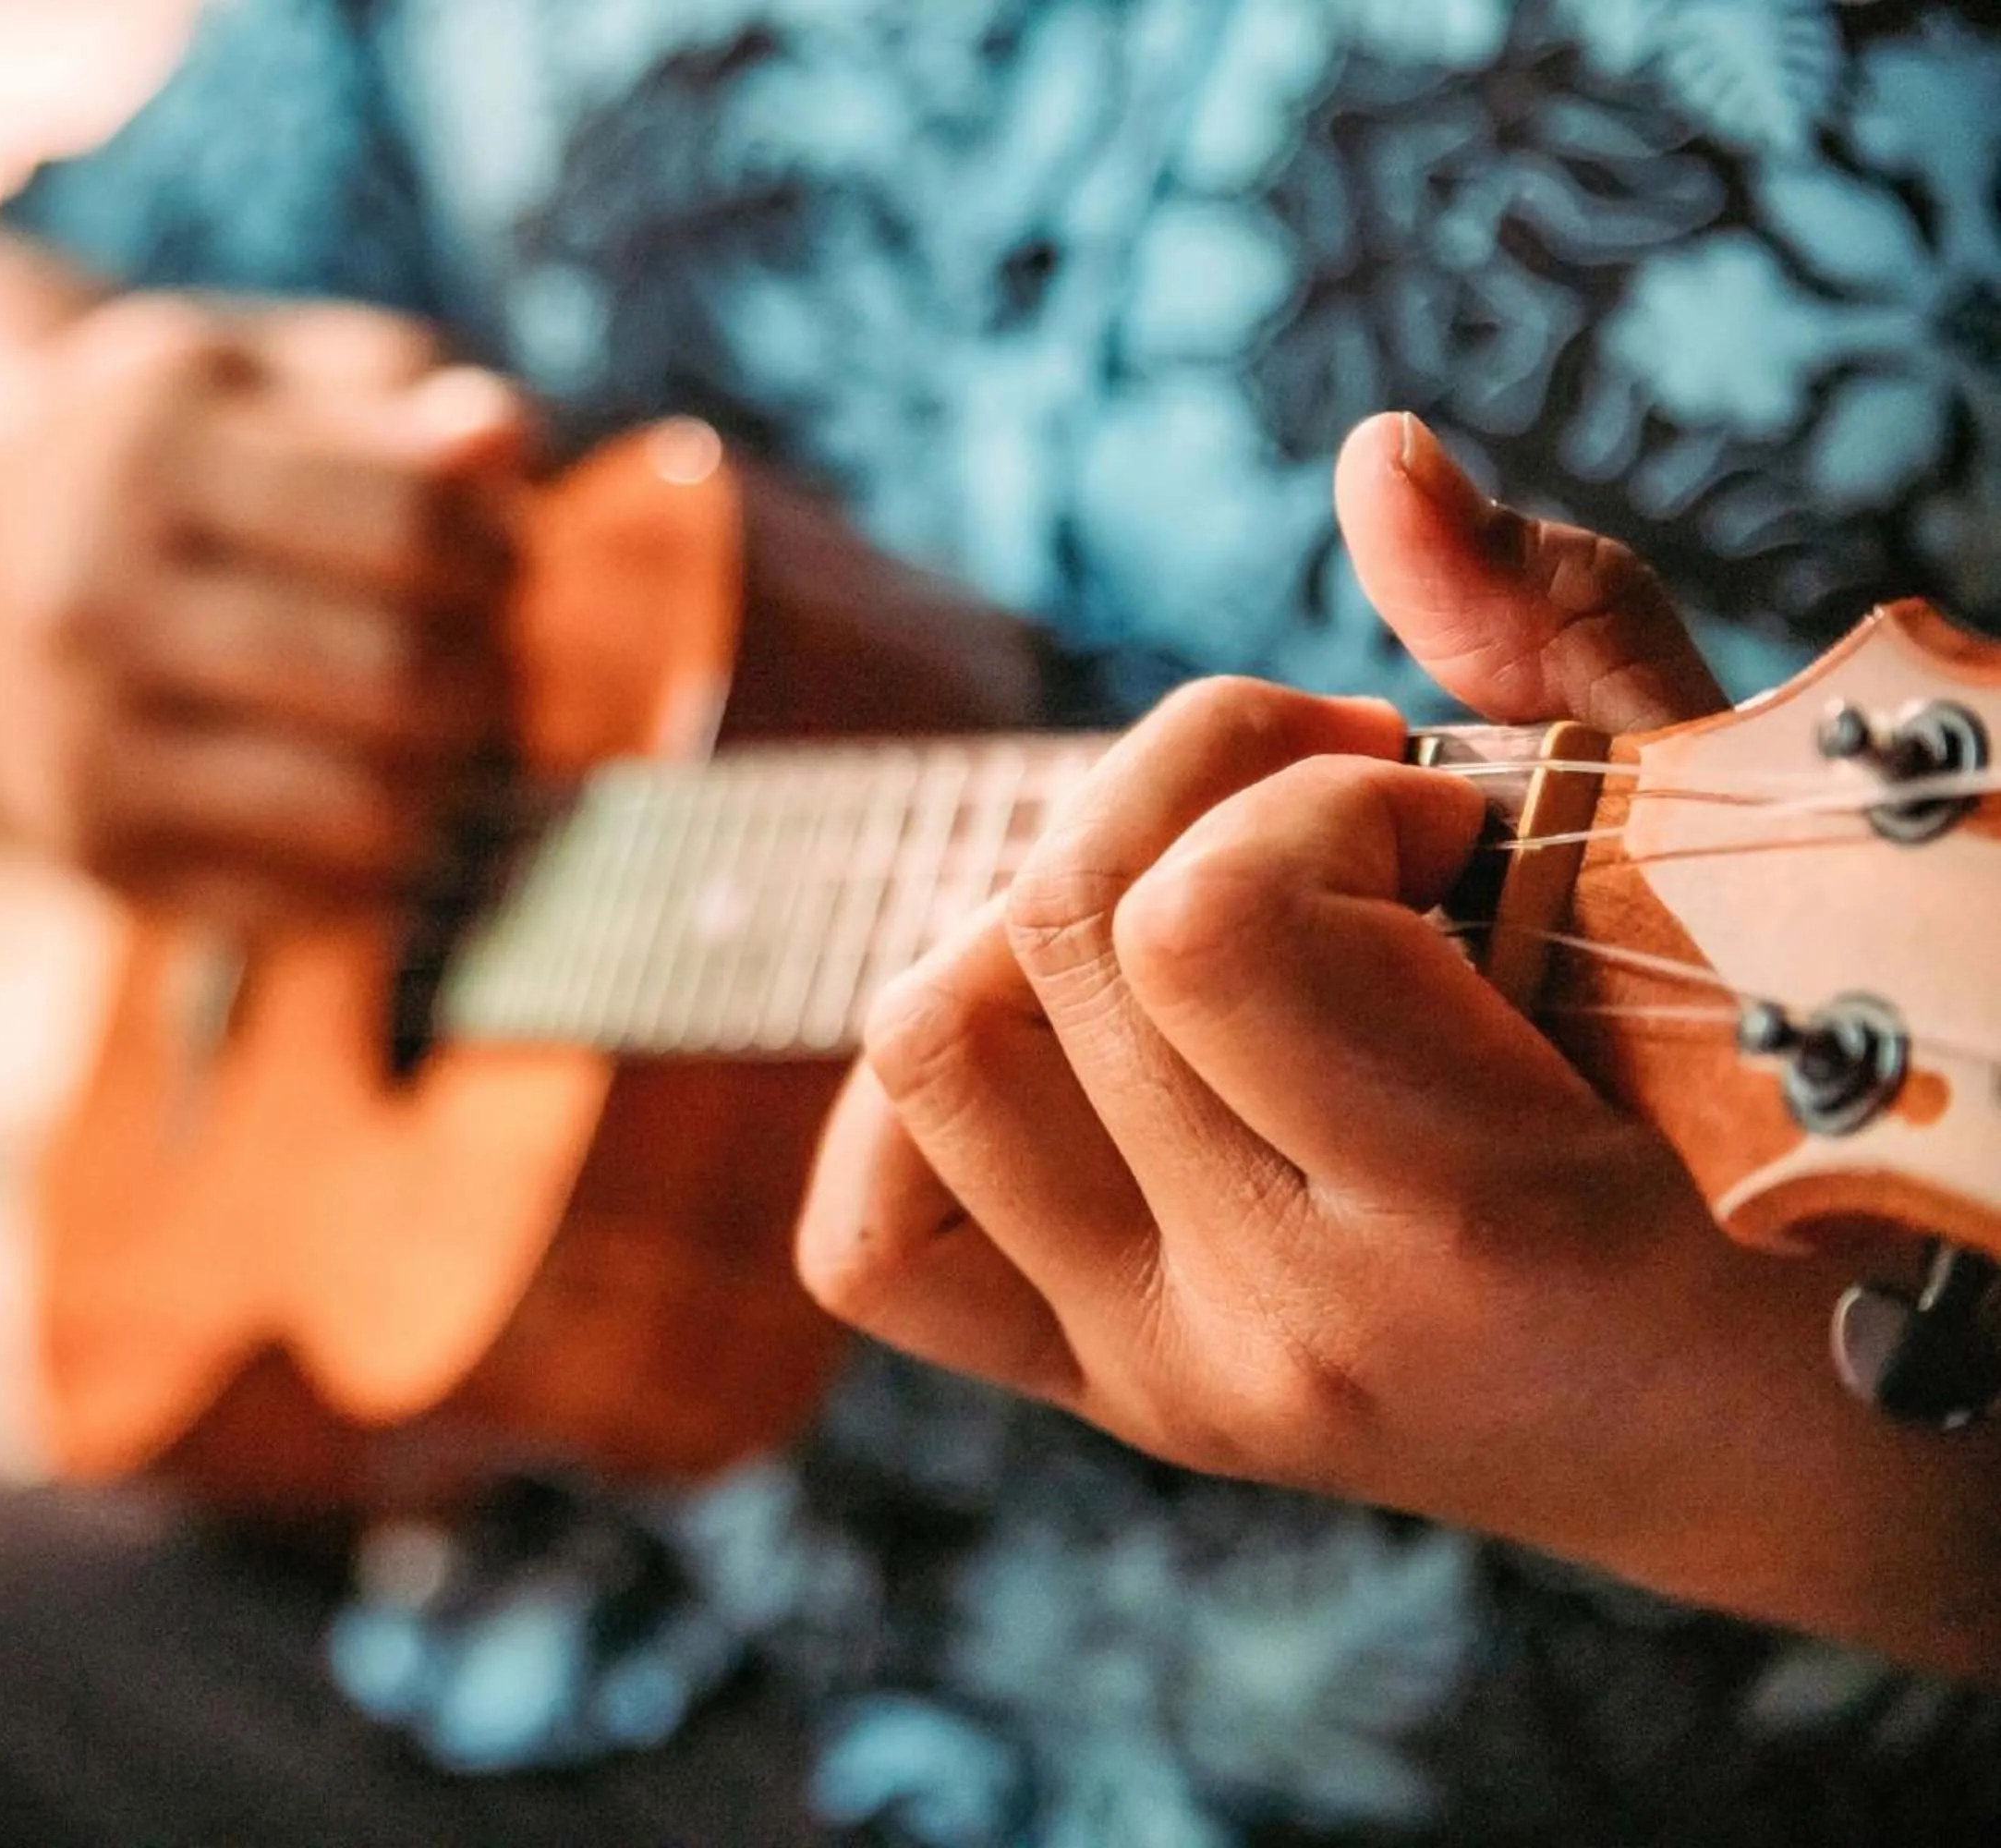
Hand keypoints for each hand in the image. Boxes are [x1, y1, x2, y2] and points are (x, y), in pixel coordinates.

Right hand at [0, 258, 533, 928]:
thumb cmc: (152, 454)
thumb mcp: (255, 379)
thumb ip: (393, 393)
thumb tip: (505, 438)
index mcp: (148, 446)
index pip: (406, 517)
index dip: (492, 547)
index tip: (499, 555)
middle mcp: (95, 597)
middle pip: (396, 672)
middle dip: (486, 671)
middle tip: (488, 657)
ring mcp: (83, 739)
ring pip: (363, 806)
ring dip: (449, 781)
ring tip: (447, 737)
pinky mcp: (91, 852)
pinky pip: (303, 903)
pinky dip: (378, 867)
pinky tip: (376, 805)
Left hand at [795, 413, 2000, 1676]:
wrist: (1786, 1444)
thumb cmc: (1800, 1134)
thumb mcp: (1727, 876)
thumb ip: (1561, 650)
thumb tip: (1377, 459)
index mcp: (1470, 1224)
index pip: (1207, 922)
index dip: (1309, 794)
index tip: (1436, 817)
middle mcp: (1280, 1327)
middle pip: (1050, 930)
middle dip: (1195, 786)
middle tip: (1346, 821)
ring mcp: (1165, 1374)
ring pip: (928, 1042)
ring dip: (1049, 910)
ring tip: (1221, 906)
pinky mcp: (1100, 1386)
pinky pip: (871, 1233)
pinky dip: (942, 1089)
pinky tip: (1086, 1030)